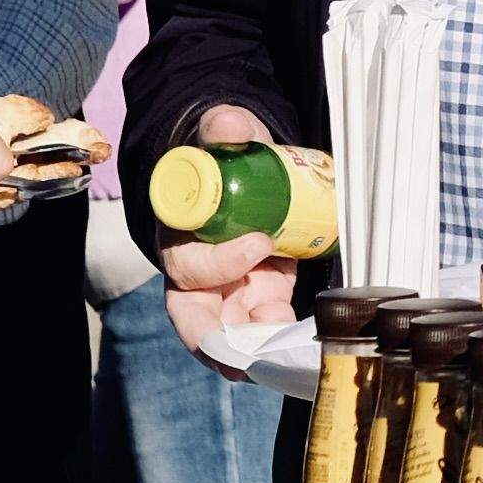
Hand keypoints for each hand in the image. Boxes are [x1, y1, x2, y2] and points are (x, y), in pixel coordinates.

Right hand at [158, 99, 301, 353]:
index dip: (218, 264)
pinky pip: (263, 326)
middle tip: (248, 357)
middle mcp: (197, 271)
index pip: (186, 265)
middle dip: (219, 343)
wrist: (248, 167)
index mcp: (180, 235)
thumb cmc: (226, 156)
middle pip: (195, 318)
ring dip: (257, 344)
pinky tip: (302, 340)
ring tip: (287, 349)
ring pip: (230, 332)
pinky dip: (279, 336)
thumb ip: (224, 127)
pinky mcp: (258, 295)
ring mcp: (228, 288)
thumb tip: (229, 124)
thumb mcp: (225, 135)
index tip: (260, 242)